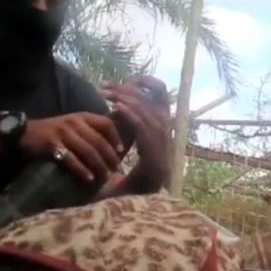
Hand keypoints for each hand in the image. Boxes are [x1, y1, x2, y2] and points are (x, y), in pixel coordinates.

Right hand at [20, 112, 123, 182]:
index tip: (121, 151)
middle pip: (99, 141)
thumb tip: (112, 147)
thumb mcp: (73, 125)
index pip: (106, 124)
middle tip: (117, 170)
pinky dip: (82, 170)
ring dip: (99, 165)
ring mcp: (63, 133)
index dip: (116, 137)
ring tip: (105, 177)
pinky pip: (71, 159)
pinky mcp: (52, 145)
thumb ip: (90, 131)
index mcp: (82, 116)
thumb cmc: (54, 132)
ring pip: (88, 151)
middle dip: (110, 157)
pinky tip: (89, 178)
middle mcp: (74, 122)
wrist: (25, 134)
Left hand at [103, 75, 171, 190]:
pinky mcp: (154, 148)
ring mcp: (162, 137)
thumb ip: (131, 120)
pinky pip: (141, 125)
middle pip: (149, 96)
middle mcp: (166, 125)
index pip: (160, 91)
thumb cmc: (137, 164)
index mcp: (163, 120)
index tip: (125, 78)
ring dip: (123, 98)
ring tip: (105, 94)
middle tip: (104, 86)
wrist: (145, 191)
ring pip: (144, 108)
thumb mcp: (135, 137)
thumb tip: (118, 101)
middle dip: (125, 88)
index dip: (145, 81)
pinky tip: (115, 108)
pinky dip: (129, 114)